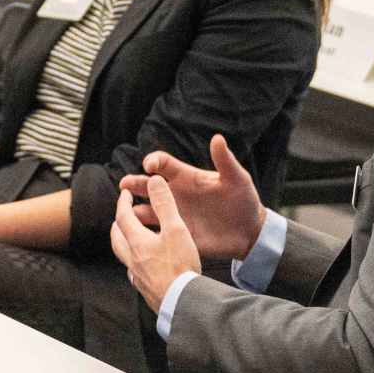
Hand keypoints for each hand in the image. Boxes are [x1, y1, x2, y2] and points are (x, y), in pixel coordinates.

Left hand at [110, 175, 204, 310]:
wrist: (183, 304)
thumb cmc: (180, 266)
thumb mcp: (176, 230)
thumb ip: (165, 205)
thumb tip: (154, 181)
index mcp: (137, 242)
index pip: (123, 217)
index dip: (123, 202)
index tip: (125, 193)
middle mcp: (133, 260)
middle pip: (117, 240)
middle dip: (118, 225)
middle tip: (122, 217)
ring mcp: (138, 277)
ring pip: (125, 258)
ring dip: (125, 245)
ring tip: (132, 241)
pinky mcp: (147, 291)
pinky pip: (136, 274)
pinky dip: (137, 264)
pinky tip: (147, 267)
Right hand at [116, 134, 267, 262]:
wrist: (249, 233)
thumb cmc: (244, 201)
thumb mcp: (237, 179)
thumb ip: (225, 161)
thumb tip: (217, 138)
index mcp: (186, 177)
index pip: (163, 164)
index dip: (154, 161)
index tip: (149, 165)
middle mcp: (175, 194)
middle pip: (146, 185)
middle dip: (133, 183)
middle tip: (124, 185)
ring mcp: (173, 215)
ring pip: (145, 209)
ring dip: (133, 209)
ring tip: (126, 213)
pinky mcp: (175, 234)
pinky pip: (154, 232)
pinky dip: (142, 232)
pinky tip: (135, 233)